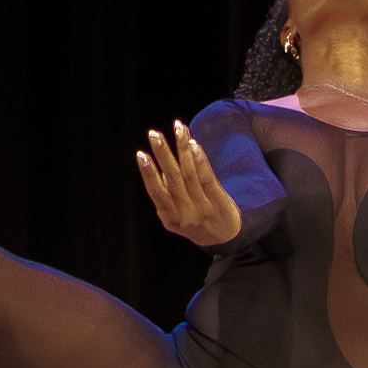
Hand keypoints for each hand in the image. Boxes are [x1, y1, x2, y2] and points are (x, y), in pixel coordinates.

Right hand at [133, 121, 247, 247]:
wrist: (226, 239)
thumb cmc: (196, 221)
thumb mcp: (176, 217)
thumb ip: (167, 196)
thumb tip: (158, 170)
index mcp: (170, 218)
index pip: (157, 193)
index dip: (148, 173)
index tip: (140, 154)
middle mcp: (186, 214)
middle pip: (173, 179)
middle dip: (162, 154)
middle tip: (153, 134)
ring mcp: (204, 209)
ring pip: (190, 174)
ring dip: (182, 149)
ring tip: (177, 128)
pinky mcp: (221, 203)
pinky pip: (208, 179)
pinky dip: (200, 161)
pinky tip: (194, 145)